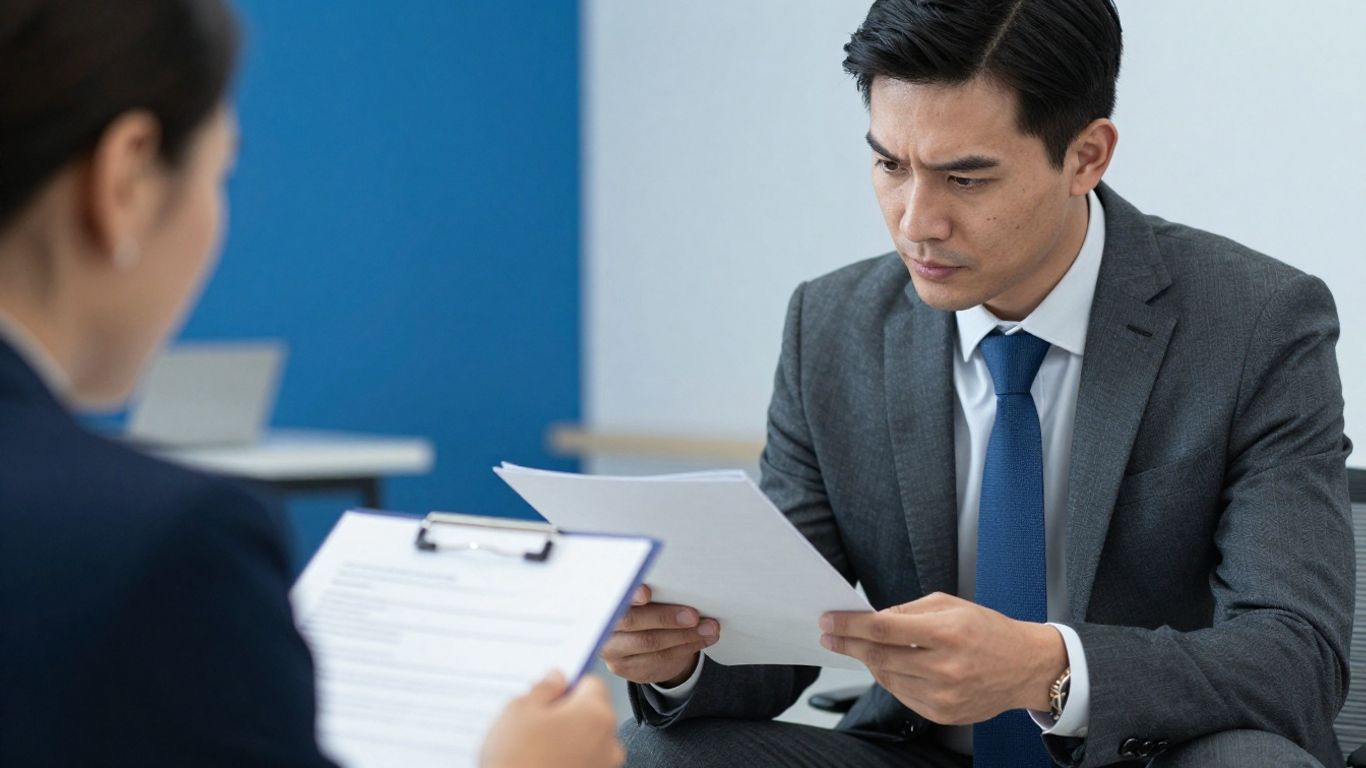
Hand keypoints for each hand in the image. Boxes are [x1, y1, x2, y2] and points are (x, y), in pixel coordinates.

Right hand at [480, 672, 623, 767]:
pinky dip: (570, 762)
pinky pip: (585, 763)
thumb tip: (556, 678)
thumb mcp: (519, 711)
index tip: (550, 694)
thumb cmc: (517, 760)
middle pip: (592, 714)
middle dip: (568, 716)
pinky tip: (544, 765)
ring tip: (537, 751)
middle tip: (536, 726)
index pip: (592, 683)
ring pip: (588, 742)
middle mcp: (609, 742)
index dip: (568, 686)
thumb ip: (543, 689)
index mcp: (595, 714)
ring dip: (569, 741)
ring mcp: (604, 767)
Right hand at [600, 584, 718, 686]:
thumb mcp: (644, 595)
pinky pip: (662, 658)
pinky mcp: (629, 669)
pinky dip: (688, 647)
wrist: (640, 643)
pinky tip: (704, 638)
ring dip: (686, 635)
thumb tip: (678, 577)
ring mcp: (613, 652)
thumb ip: (650, 588)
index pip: (613, 596)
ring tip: (709, 627)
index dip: (628, 594)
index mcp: (602, 600)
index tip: (646, 592)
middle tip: (693, 615)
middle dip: (665, 617)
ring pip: (651, 643)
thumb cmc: (645, 608)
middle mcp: (603, 627)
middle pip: (632, 621)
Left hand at [819, 592, 1066, 724]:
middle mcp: (944, 667)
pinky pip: (902, 695)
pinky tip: (890, 665)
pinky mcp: (943, 714)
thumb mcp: (950, 605)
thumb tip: (871, 618)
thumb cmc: (988, 630)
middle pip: (879, 656)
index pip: (883, 629)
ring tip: (861, 647)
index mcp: (946, 632)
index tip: (828, 621)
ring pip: (886, 678)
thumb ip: (907, 611)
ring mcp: (943, 695)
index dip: (850, 625)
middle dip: (849, 644)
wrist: (1026, 667)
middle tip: (830, 635)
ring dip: (868, 661)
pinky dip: (890, 679)